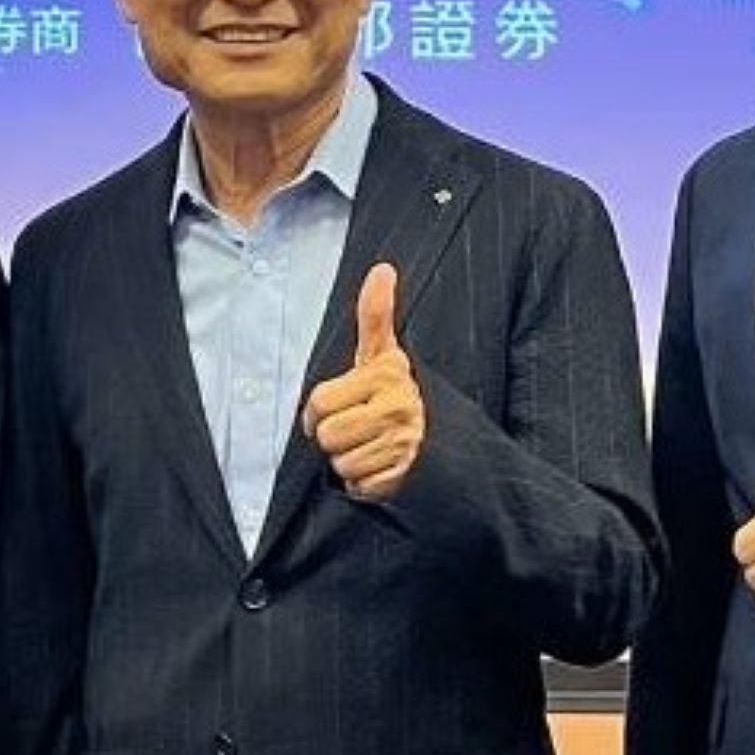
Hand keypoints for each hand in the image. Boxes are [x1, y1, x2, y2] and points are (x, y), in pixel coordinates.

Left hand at [302, 262, 425, 502]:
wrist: (437, 440)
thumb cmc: (393, 393)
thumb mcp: (382, 354)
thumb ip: (376, 315)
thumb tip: (382, 268)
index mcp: (386, 375)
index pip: (318, 404)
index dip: (316, 411)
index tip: (335, 408)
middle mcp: (398, 408)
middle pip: (326, 436)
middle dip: (334, 437)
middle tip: (356, 429)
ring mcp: (403, 444)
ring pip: (341, 463)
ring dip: (348, 461)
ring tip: (369, 446)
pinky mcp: (403, 476)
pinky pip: (358, 485)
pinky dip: (363, 482)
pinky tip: (379, 466)